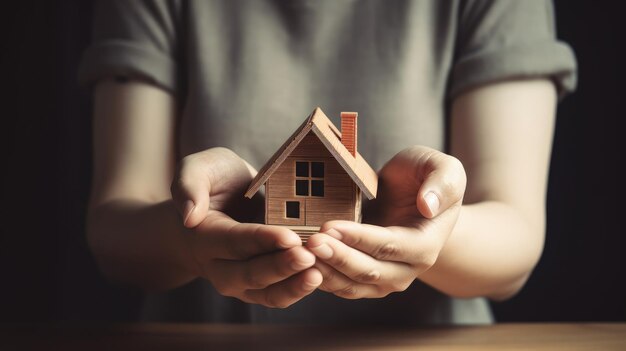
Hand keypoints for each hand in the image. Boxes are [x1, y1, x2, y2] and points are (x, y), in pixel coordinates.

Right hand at [171, 147, 321, 307]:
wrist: (217, 208)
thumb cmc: (213, 184)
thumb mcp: (199, 169)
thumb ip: (189, 184)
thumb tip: (190, 215)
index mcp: (205, 235)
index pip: (234, 241)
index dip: (262, 240)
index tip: (289, 236)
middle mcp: (219, 266)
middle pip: (250, 273)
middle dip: (281, 267)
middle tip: (309, 256)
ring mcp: (240, 281)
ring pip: (267, 293)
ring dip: (293, 286)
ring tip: (318, 274)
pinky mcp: (260, 286)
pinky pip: (278, 295)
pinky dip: (299, 289)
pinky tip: (322, 276)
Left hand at [306, 146, 465, 297]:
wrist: (417, 199)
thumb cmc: (427, 179)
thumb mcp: (444, 168)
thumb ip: (441, 183)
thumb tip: (428, 205)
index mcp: (426, 244)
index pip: (390, 246)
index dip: (360, 238)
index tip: (330, 226)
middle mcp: (407, 269)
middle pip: (369, 271)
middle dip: (337, 257)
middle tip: (310, 241)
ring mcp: (385, 279)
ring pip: (352, 285)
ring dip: (324, 271)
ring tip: (299, 254)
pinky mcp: (364, 279)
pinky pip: (341, 284)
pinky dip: (319, 276)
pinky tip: (299, 261)